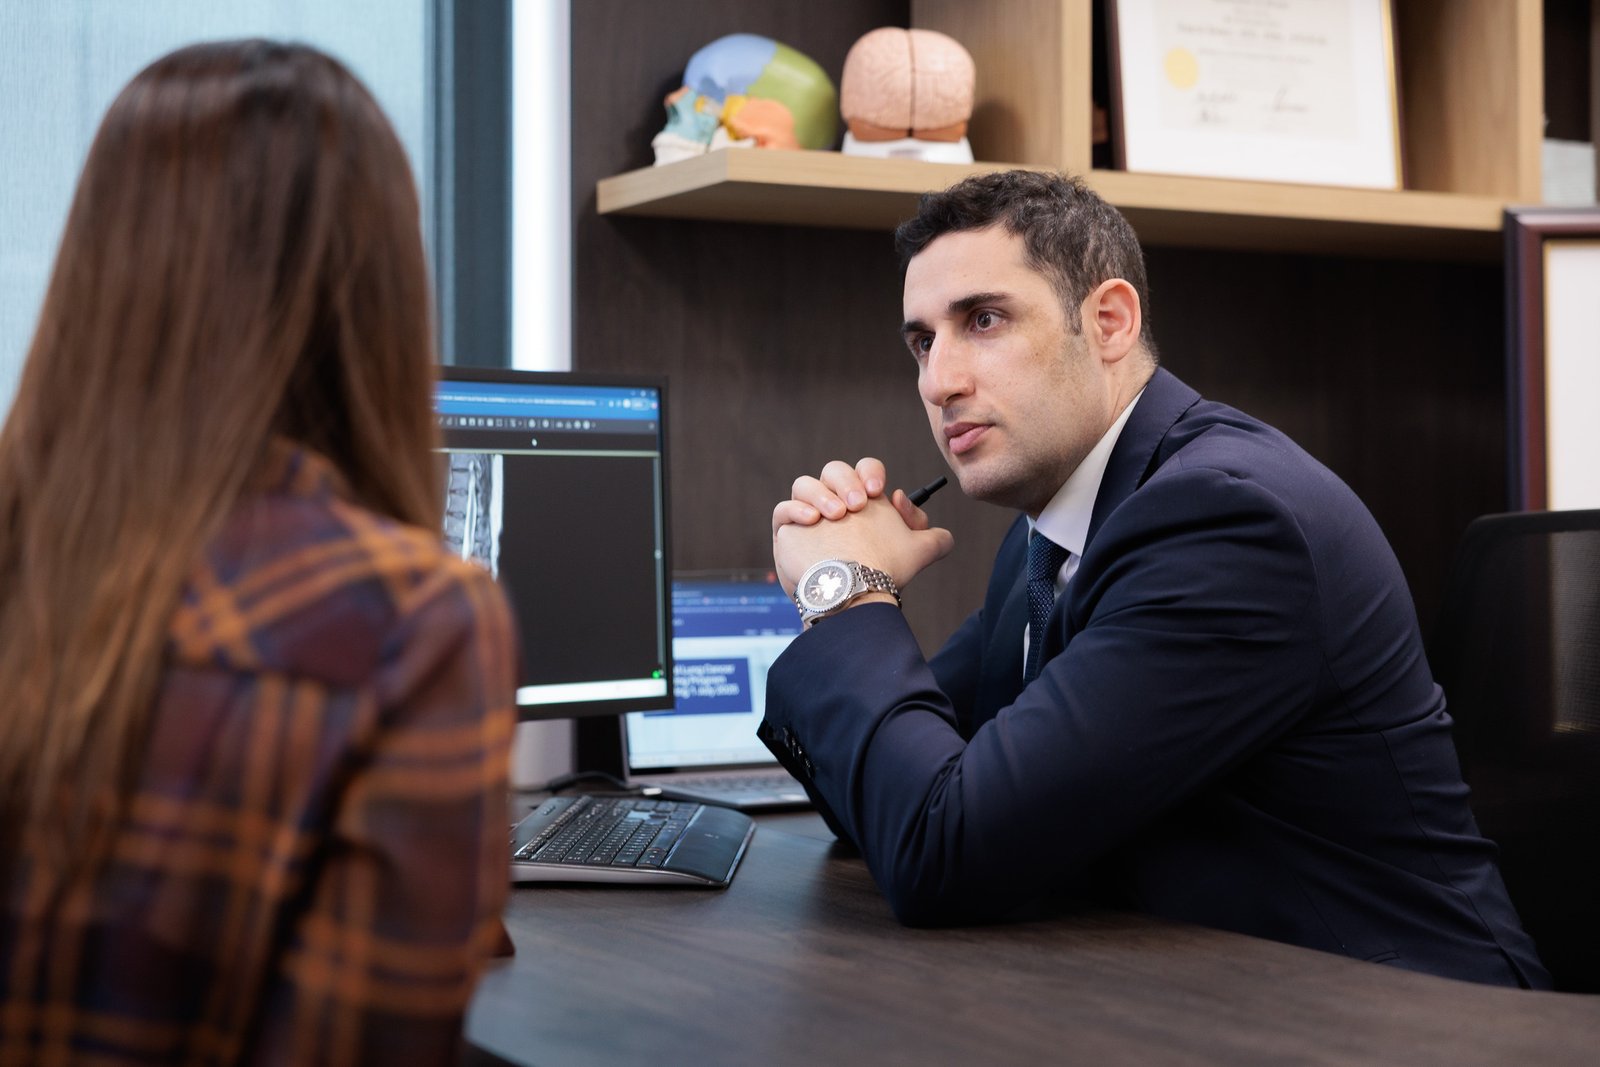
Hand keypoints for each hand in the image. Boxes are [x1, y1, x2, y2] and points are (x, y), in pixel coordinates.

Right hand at [771, 458, 953, 595]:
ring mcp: (809, 517)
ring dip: (821, 494)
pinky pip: (782, 509)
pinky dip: (796, 509)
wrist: (853, 597)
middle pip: (834, 470)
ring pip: (804, 484)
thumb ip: (934, 537)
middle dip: (846, 482)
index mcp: (863, 502)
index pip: (864, 470)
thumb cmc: (882, 572)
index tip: (878, 491)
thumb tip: (917, 513)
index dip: (870, 472)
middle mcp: (835, 505)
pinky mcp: (788, 533)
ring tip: (836, 515)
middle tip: (858, 506)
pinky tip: (812, 521)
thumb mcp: (917, 553)